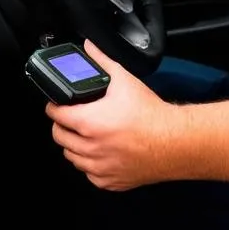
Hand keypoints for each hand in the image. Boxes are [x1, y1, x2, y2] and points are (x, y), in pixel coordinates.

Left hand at [45, 40, 173, 189]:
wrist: (174, 141)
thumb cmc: (151, 114)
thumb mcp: (125, 81)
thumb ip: (103, 62)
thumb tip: (90, 48)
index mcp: (88, 122)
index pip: (55, 115)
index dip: (54, 106)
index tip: (58, 104)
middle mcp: (90, 147)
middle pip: (59, 137)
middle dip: (62, 126)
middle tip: (73, 119)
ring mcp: (98, 167)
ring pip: (72, 157)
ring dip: (75, 146)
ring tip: (88, 135)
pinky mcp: (109, 181)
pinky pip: (89, 174)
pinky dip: (91, 164)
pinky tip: (103, 153)